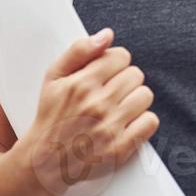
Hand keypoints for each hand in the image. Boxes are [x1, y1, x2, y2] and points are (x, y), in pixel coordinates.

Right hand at [19, 27, 158, 195]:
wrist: (45, 161)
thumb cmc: (51, 116)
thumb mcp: (53, 77)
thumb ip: (79, 51)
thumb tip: (107, 35)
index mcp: (81, 83)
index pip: (121, 56)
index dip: (116, 63)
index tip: (108, 73)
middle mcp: (97, 104)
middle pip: (136, 75)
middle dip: (125, 80)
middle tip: (112, 92)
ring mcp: (110, 127)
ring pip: (145, 95)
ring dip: (135, 99)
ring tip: (120, 107)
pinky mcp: (120, 148)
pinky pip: (150, 122)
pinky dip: (142, 121)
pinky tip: (127, 123)